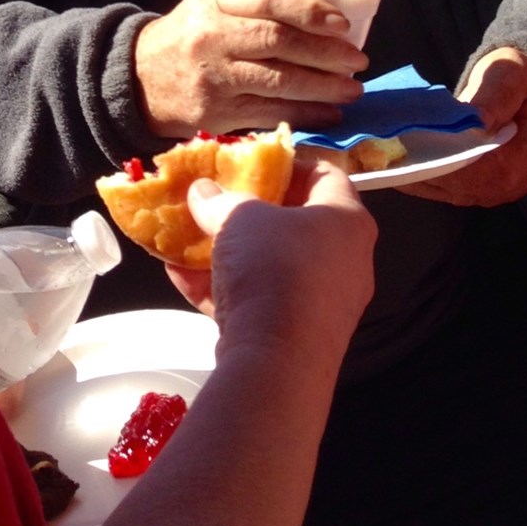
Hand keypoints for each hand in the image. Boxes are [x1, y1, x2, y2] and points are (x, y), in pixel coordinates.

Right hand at [134, 0, 366, 138]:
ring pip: (279, 82)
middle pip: (279, 42)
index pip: (268, 0)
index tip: (342, 24)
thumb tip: (321, 19)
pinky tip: (328, 113)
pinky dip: (305, 115)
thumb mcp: (210, 5)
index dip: (310, 11)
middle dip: (326, 53)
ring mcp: (213, 78)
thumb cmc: (187, 37)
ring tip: (351, 89)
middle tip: (358, 60)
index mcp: (212, 1)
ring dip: (323, 88)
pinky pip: (270, 114)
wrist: (135, 80)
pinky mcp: (216, 114)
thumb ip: (253, 7)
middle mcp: (211, 37)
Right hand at [166, 156, 375, 355]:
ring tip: (188, 240)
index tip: (251, 163)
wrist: (277, 362)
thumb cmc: (274, 267)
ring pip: (272, 267)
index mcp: (347, 220)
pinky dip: (224, 290)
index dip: (288, 163)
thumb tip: (202, 191)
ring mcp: (323, 304)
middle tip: (218, 201)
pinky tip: (179, 278)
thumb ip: (219, 200)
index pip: (327, 174)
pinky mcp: (298, 338)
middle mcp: (346, 261)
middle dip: (249, 213)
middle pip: (296, 224)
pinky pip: (259, 302)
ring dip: (229, 253)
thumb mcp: (239, 217)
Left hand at [402, 45, 526, 206]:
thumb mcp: (510, 74)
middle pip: (462, 186)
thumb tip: (478, 121)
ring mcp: (495, 190)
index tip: (415, 149)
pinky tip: (396, 164)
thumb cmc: (517, 78)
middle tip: (387, 154)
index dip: (449, 163)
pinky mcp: (480, 188)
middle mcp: (512, 183)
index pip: (484, 170)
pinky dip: (423, 179)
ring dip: (419, 177)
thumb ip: (496, 96)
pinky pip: (447, 190)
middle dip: (425, 171)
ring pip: (450, 191)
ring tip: (384, 159)